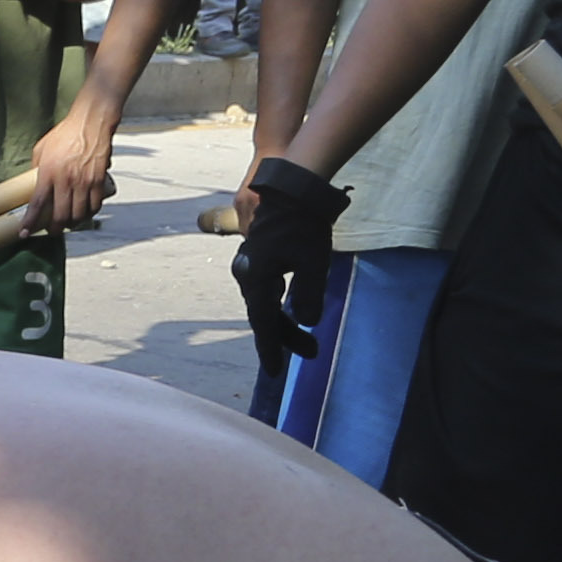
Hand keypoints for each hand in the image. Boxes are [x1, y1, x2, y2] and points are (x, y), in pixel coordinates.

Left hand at [23, 96, 113, 234]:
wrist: (91, 122)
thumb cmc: (66, 133)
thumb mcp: (41, 150)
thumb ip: (36, 168)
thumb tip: (33, 183)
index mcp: (48, 173)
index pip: (37, 204)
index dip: (30, 222)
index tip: (24, 233)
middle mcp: (66, 180)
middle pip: (60, 215)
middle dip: (54, 228)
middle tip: (51, 231)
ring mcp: (84, 181)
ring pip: (78, 214)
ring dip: (72, 224)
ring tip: (68, 224)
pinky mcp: (98, 180)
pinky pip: (95, 205)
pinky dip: (89, 214)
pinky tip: (85, 214)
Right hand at [230, 156, 344, 379]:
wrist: (293, 189)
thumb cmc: (305, 225)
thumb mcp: (314, 262)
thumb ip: (309, 295)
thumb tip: (307, 320)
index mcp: (257, 279)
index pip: (263, 323)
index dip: (271, 349)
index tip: (274, 372)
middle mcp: (247, 275)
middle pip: (264, 316)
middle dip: (286, 337)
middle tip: (310, 353)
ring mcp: (250, 266)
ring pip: (265, 303)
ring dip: (283, 322)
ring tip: (305, 338)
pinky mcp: (259, 258)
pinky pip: (266, 290)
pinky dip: (278, 305)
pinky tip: (291, 310)